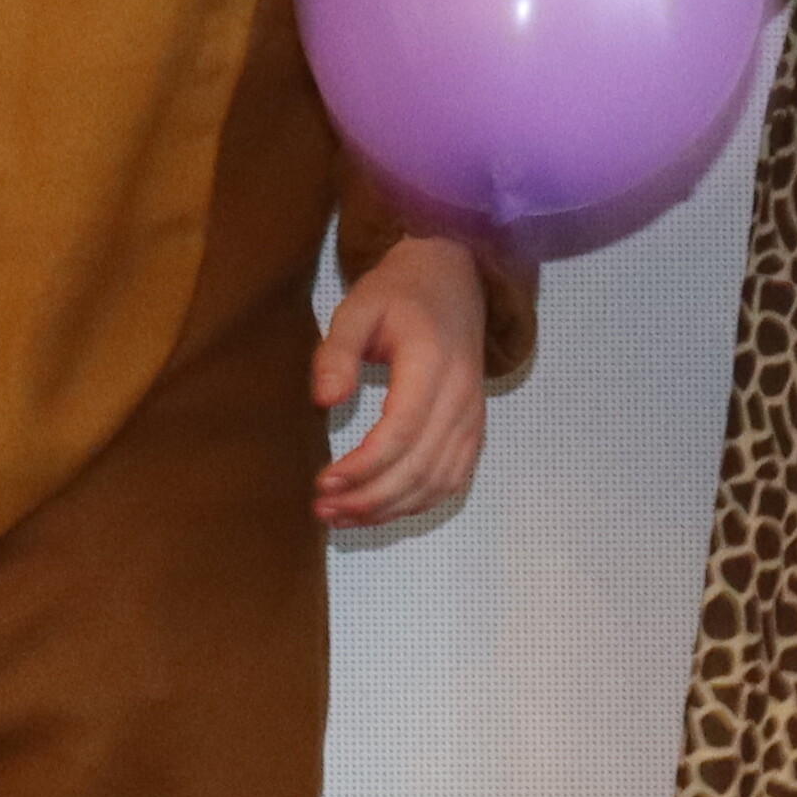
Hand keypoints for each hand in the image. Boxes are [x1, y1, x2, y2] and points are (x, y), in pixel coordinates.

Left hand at [312, 236, 490, 529]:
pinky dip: (417, 503)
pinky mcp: (473, 429)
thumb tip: (324, 400)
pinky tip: (378, 510)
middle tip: (322, 509)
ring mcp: (472, 416)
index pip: (400, 433)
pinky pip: (452, 479)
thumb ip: (337, 352)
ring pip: (437, 482)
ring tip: (341, 516)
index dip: (362, 467)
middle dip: (369, 498)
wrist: (454, 280)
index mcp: (432, 366)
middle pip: (418, 467)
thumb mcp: (357, 308)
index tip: (323, 482)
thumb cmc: (400, 294)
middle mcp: (460, 397)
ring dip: (389, 508)